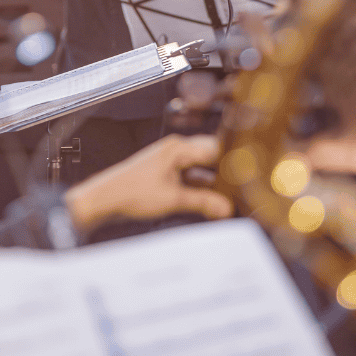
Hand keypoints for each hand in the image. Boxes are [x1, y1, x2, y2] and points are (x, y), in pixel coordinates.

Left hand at [63, 134, 232, 232]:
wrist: (105, 199)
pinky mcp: (166, 174)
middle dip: (226, 173)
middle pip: (211, 157)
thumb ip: (202, 202)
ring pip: (202, 169)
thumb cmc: (130, 192)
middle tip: (245, 189)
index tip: (250, 175)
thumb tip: (226, 208)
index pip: (216, 148)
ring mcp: (171, 162)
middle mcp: (176, 150)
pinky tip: (211, 202)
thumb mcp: (172, 198)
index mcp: (178, 148)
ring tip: (232, 198)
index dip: (234, 162)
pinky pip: (191, 178)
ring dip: (213, 183)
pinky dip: (201, 188)